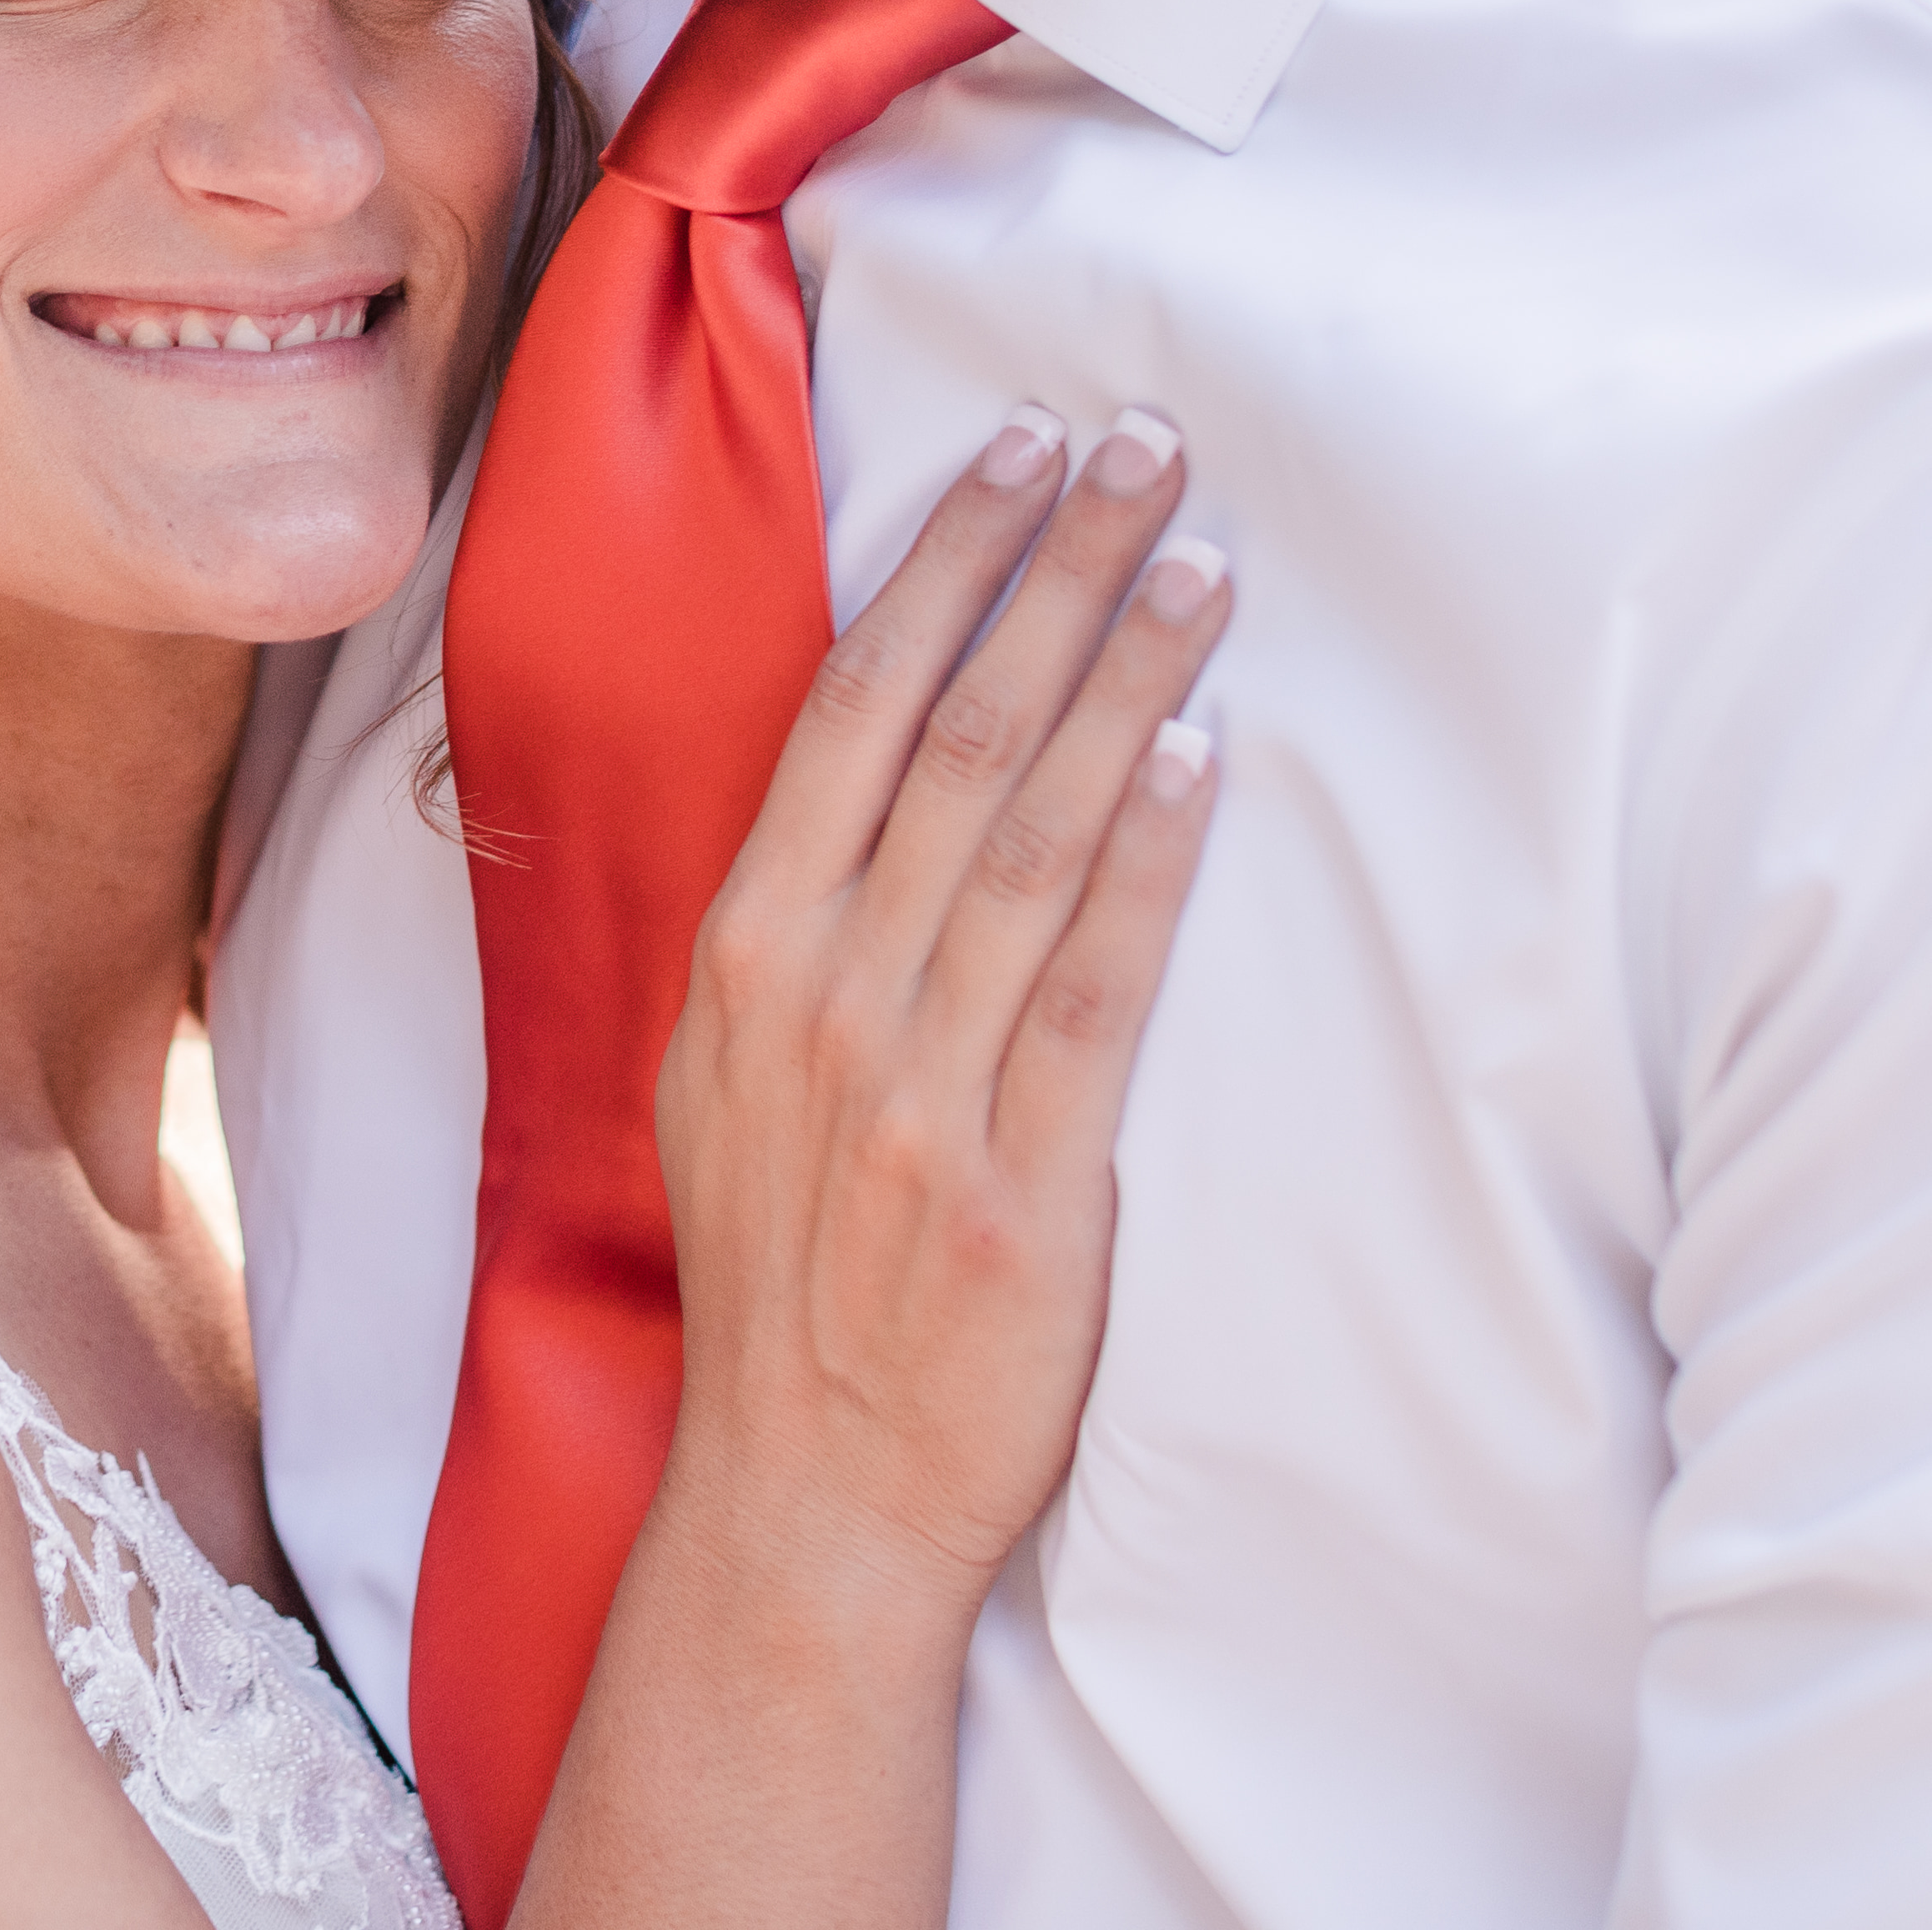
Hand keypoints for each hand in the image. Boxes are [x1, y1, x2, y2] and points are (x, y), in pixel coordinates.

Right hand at [648, 405, 1224, 1615]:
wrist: (806, 1491)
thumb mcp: (731, 1071)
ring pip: (1030, 828)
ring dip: (1123, 675)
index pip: (850, 704)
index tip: (1017, 449)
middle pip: (951, 730)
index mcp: (745, 949)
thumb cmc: (787, 1271)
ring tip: (1197, 558)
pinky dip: (1144, 859)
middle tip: (1140, 441)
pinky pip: (1094, 988)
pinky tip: (1200, 755)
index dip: (941, 563)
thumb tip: (880, 762)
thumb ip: (803, 921)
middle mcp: (821, 993)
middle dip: (1052, 568)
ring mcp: (918, 1086)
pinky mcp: (1023, 1182)